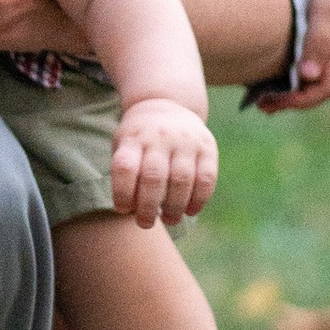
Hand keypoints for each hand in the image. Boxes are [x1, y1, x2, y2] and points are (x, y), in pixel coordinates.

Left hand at [111, 94, 217, 229]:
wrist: (168, 105)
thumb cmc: (140, 139)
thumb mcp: (124, 145)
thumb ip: (125, 174)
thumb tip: (131, 211)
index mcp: (134, 138)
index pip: (125, 167)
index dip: (123, 193)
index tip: (122, 210)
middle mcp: (160, 137)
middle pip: (154, 177)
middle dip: (148, 207)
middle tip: (145, 224)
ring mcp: (185, 140)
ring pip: (181, 180)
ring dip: (175, 207)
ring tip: (169, 220)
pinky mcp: (208, 146)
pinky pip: (206, 178)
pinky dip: (199, 200)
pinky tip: (190, 211)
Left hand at [253, 0, 329, 112]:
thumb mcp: (326, 8)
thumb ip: (318, 40)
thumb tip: (307, 77)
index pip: (325, 88)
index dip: (300, 101)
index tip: (271, 103)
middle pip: (318, 85)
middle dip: (292, 99)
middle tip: (261, 106)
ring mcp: (329, 35)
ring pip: (311, 71)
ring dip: (290, 85)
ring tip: (261, 92)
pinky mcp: (318, 23)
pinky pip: (305, 53)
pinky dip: (288, 64)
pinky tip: (268, 61)